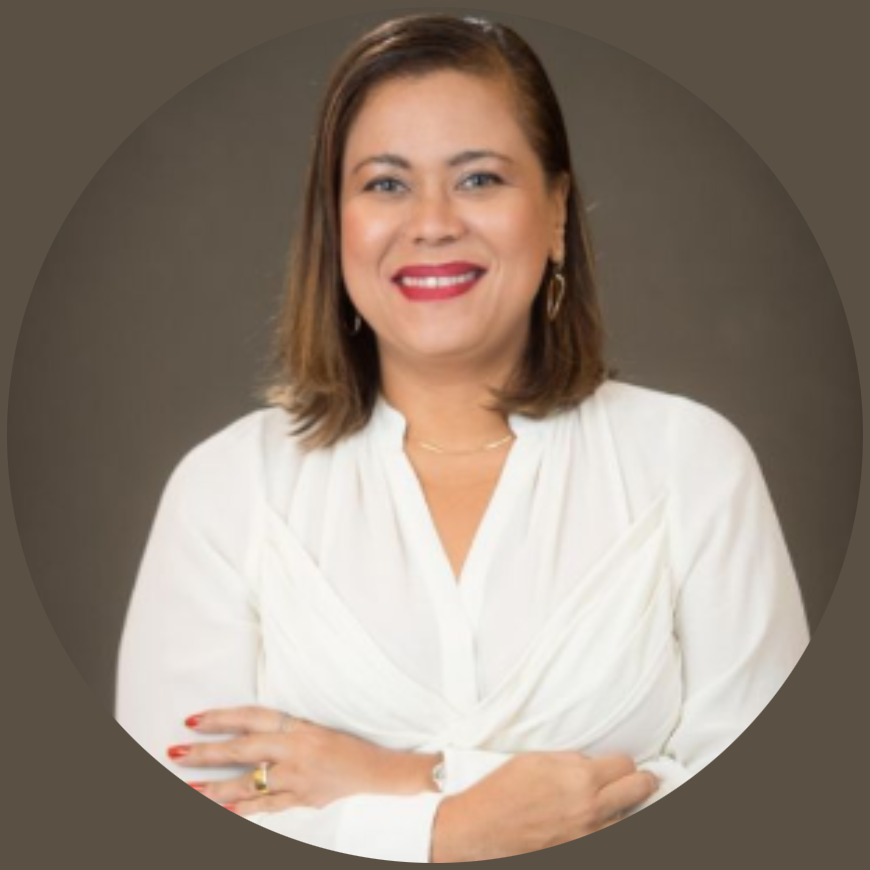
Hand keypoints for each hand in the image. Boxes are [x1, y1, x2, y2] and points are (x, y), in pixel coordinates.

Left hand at [168, 706, 437, 814]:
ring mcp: (297, 778)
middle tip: (176, 752)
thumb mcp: (314, 727)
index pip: (251, 718)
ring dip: (214, 788)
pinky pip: (266, 806)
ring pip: (247, 784)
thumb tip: (245, 732)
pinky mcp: (302, 800)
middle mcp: (295, 750)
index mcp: (298, 726)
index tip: (193, 719)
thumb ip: (283, 730)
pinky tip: (223, 811)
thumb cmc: (346, 744)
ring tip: (187, 789)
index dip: (221, 717)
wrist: (378, 772)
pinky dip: (243, 809)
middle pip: (242, 751)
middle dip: (206, 753)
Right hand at [432, 751, 657, 861]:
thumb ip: (570, 760)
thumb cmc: (502, 791)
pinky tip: (603, 821)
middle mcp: (590, 809)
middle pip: (638, 790)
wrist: (481, 828)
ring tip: (618, 802)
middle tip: (645, 779)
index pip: (625, 766)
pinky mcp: (578, 852)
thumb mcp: (536, 760)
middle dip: (642, 782)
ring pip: (627, 819)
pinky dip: (608, 827)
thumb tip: (592, 764)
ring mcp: (587, 836)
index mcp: (579, 779)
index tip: (621, 764)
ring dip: (624, 808)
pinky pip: (607, 836)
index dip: (623, 762)